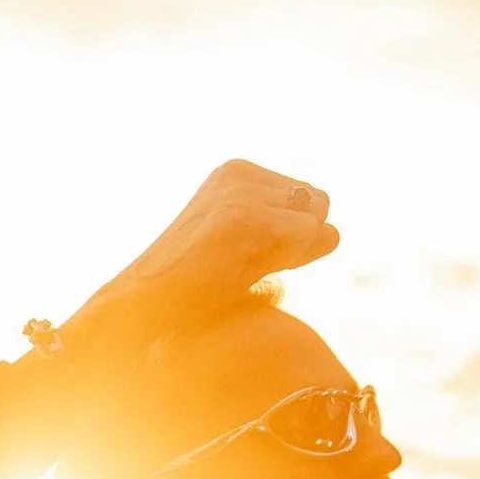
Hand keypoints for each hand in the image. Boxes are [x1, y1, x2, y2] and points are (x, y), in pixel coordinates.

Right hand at [66, 160, 338, 350]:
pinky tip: (251, 272)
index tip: (251, 256)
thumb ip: (289, 235)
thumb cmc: (193, 289)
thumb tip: (335, 233)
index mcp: (236, 172)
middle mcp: (239, 173)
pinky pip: (309, 236)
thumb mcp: (246, 249)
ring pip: (316, 219)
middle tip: (253, 264)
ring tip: (248, 268)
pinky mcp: (245, 218)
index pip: (307, 196)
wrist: (144, 306)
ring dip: (295, 252)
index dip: (294, 237)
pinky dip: (291, 260)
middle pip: (318, 202)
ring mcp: (241, 192)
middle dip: (300, 239)